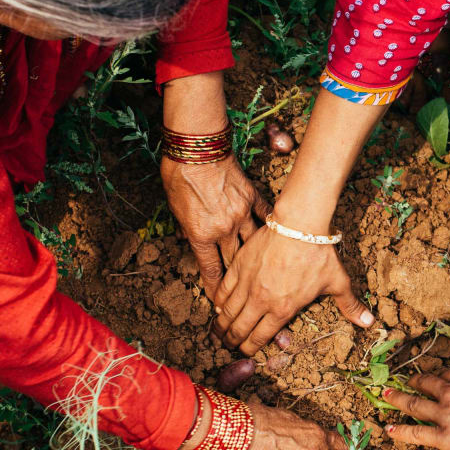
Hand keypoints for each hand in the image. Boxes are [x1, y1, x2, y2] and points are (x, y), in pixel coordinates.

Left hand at [162, 157, 268, 297]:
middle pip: (235, 262)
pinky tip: (273, 238)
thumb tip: (196, 241)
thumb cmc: (179, 177)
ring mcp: (242, 214)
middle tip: (242, 294)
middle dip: (238, 280)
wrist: (197, 149)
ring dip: (255, 258)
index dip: (216, 288)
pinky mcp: (252, 198)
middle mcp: (224, 229)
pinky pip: (264, 218)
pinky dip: (266, 228)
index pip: (211, 269)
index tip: (220, 300)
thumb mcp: (176, 211)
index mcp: (201, 235)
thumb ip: (189, 230)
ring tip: (262, 271)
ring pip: (253, 244)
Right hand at [215, 226, 373, 355]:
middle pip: (239, 329)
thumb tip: (370, 323)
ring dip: (221, 325)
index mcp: (282, 309)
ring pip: (226, 312)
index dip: (250, 349)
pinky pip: (222, 289)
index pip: (259, 338)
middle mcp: (261, 300)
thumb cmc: (319, 254)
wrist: (299, 224)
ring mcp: (247, 283)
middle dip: (232, 342)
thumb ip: (349, 305)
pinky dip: (218, 300)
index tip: (245, 352)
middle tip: (227, 345)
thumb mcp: (337, 282)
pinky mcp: (238, 266)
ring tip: (217, 332)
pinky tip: (217, 306)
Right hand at [382, 369, 449, 449]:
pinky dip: (439, 375)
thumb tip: (441, 429)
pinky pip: (446, 374)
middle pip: (413, 404)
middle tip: (386, 392)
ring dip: (416, 381)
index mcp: (445, 436)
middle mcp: (444, 413)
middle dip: (396, 398)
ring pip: (427, 383)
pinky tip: (438, 374)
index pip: (415, 433)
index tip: (387, 427)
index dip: (399, 431)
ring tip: (410, 380)